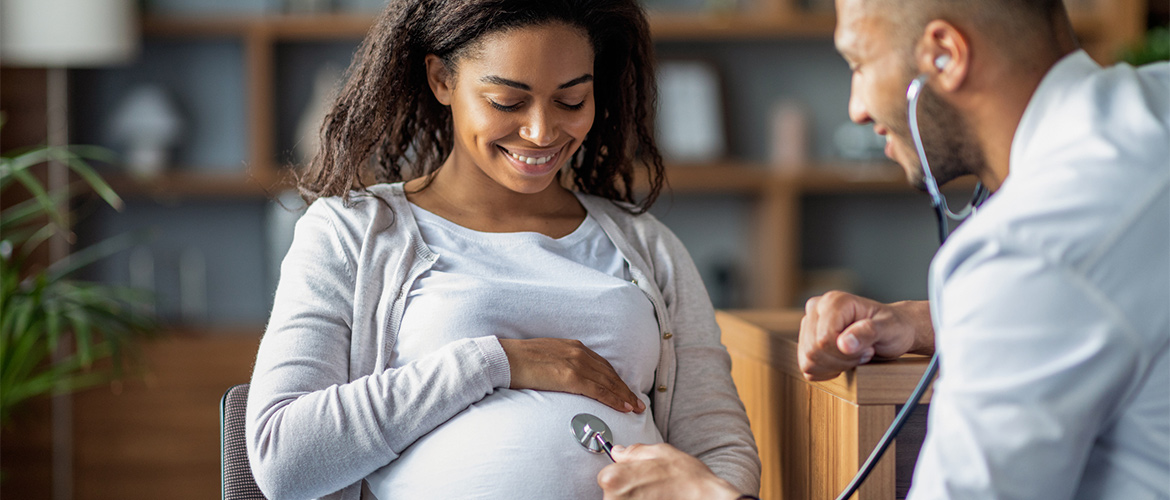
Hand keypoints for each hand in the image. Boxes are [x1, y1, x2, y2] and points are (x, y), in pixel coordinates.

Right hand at [498, 338, 644, 412]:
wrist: (505, 358)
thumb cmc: (520, 360)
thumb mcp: (546, 357)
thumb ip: (560, 364)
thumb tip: (564, 378)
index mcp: (573, 347)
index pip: (601, 365)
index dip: (615, 379)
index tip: (625, 389)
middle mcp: (578, 352)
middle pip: (609, 373)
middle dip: (624, 388)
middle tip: (637, 402)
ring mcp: (575, 363)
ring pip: (608, 382)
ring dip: (623, 395)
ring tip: (634, 407)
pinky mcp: (570, 376)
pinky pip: (598, 389)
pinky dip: (613, 398)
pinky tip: (623, 406)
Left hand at [597, 443, 741, 499]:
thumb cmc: (688, 481)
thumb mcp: (661, 452)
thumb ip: (634, 451)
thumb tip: (619, 452)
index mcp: (615, 479)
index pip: (605, 477)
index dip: (622, 475)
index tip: (635, 476)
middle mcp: (615, 499)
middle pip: (612, 493)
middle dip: (629, 490)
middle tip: (651, 487)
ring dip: (637, 499)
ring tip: (657, 496)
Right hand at [798, 291, 933, 380]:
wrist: (893, 331)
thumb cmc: (894, 326)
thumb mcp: (889, 328)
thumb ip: (868, 332)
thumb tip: (844, 344)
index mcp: (834, 301)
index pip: (824, 338)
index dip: (846, 353)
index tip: (868, 349)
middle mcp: (816, 309)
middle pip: (814, 350)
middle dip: (841, 361)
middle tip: (864, 353)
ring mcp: (809, 325)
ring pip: (808, 360)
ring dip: (835, 366)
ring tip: (855, 356)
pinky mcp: (807, 341)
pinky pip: (807, 366)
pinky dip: (827, 371)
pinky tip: (843, 362)